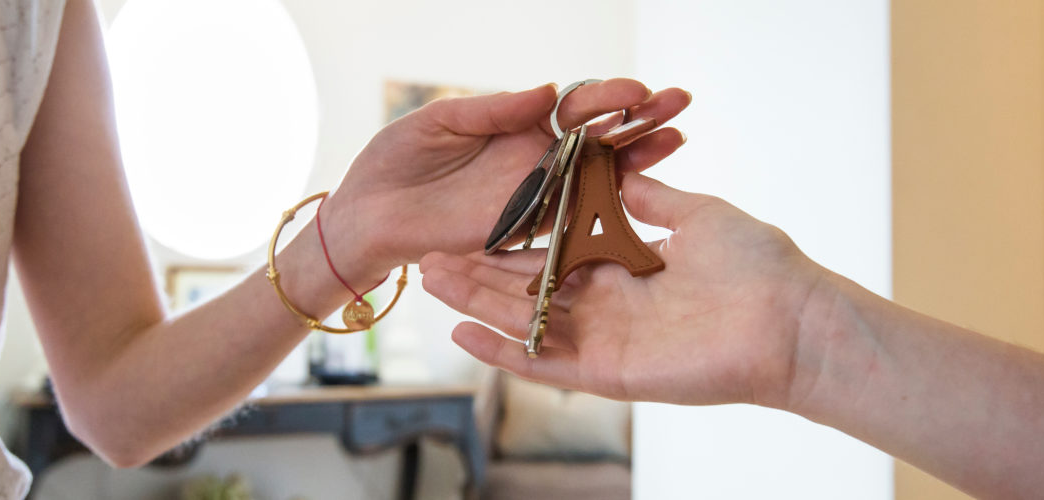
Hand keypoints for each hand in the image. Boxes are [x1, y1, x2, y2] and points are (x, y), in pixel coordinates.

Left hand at [323, 80, 690, 276]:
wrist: (365, 217)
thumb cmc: (394, 162)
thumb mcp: (440, 121)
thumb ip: (494, 110)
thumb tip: (549, 89)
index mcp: (519, 127)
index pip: (575, 107)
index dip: (606, 97)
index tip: (635, 90)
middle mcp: (536, 161)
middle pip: (600, 138)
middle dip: (641, 119)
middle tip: (678, 102)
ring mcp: (536, 197)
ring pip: (598, 176)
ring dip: (638, 157)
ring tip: (675, 137)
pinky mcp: (525, 233)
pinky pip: (572, 219)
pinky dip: (606, 206)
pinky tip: (642, 190)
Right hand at [418, 174, 839, 409]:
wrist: (792, 319)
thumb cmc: (758, 265)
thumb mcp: (698, 213)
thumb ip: (650, 200)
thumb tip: (616, 173)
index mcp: (626, 266)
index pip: (554, 255)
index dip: (512, 243)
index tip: (471, 225)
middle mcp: (610, 305)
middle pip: (527, 290)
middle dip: (478, 273)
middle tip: (429, 254)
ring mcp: (607, 340)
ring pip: (525, 322)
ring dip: (476, 304)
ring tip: (430, 279)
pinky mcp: (610, 373)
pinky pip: (545, 363)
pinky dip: (502, 350)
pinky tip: (463, 332)